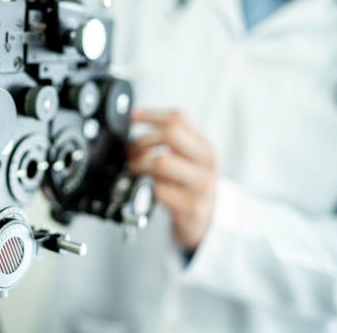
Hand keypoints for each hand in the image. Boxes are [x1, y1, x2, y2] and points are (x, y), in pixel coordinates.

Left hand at [126, 110, 217, 250]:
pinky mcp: (191, 206)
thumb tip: (134, 124)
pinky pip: (158, 189)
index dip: (150, 114)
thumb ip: (170, 143)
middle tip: (131, 151)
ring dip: (139, 163)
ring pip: (162, 161)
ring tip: (133, 169)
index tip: (131, 117)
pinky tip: (141, 187)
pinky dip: (143, 185)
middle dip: (143, 140)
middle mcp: (206, 162)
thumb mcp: (188, 160)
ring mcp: (201, 185)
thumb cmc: (188, 187)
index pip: (178, 118)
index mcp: (204, 146)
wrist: (205, 222)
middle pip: (170, 134)